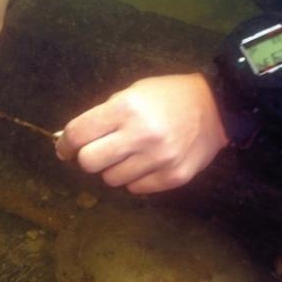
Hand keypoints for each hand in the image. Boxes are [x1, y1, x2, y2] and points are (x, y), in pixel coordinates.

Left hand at [55, 73, 229, 194]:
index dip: (65, 144)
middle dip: (88, 158)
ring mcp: (158, 159)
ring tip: (130, 154)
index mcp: (126, 109)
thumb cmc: (168, 96)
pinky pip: (136, 188)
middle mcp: (140, 135)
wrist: (217, 107)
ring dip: (114, 168)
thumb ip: (102, 115)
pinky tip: (147, 163)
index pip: (79, 134)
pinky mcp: (173, 177)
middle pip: (89, 162)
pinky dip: (135, 178)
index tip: (65, 149)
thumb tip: (70, 140)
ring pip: (112, 179)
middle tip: (98, 152)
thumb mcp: (132, 92)